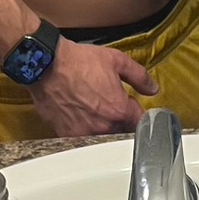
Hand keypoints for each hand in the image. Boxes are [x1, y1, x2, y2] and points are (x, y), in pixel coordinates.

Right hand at [29, 36, 157, 134]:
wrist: (46, 65)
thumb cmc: (78, 62)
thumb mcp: (116, 60)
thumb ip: (139, 76)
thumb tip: (153, 89)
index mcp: (119, 110)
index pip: (140, 123)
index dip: (138, 113)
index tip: (132, 107)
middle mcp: (103, 126)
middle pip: (122, 133)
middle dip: (122, 122)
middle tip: (112, 107)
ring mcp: (84, 133)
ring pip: (103, 138)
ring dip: (104, 128)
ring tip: (95, 111)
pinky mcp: (66, 135)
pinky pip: (82, 139)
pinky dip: (85, 131)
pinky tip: (80, 116)